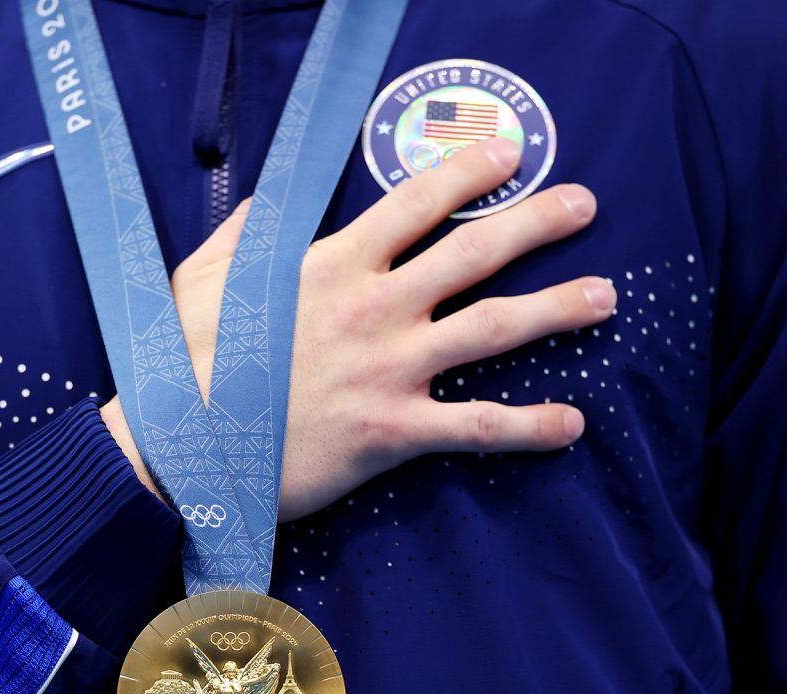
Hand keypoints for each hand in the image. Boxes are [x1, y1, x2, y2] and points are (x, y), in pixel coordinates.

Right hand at [104, 137, 613, 521]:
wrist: (181, 445)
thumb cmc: (186, 361)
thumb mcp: (202, 279)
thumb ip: (244, 234)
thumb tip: (265, 202)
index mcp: (330, 264)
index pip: (415, 204)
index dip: (469, 174)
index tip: (511, 154)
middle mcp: (373, 306)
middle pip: (474, 253)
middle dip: (536, 221)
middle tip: (584, 204)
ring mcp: (388, 368)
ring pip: (492, 329)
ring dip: (555, 309)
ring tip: (605, 297)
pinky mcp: (392, 431)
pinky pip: (476, 425)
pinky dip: (528, 426)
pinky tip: (572, 422)